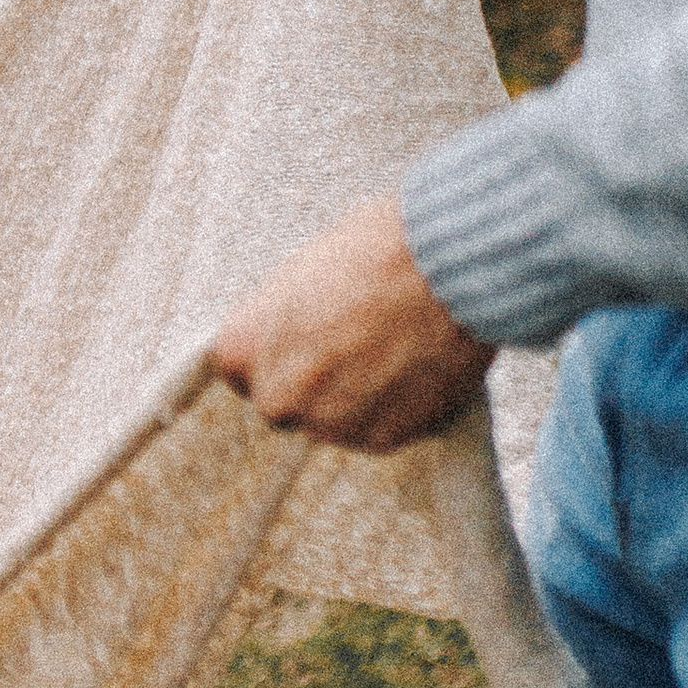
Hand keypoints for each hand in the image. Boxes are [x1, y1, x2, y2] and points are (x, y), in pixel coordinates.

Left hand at [212, 197, 493, 451]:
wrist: (446, 268)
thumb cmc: (376, 248)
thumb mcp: (304, 271)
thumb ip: (287, 319)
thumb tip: (296, 333)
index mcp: (241, 348)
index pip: (240, 371)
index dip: (277, 355)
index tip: (305, 341)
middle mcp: (275, 397)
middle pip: (285, 404)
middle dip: (315, 383)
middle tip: (357, 345)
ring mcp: (327, 424)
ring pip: (335, 421)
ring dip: (358, 398)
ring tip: (397, 349)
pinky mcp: (380, 439)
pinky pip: (381, 429)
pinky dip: (399, 408)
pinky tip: (419, 367)